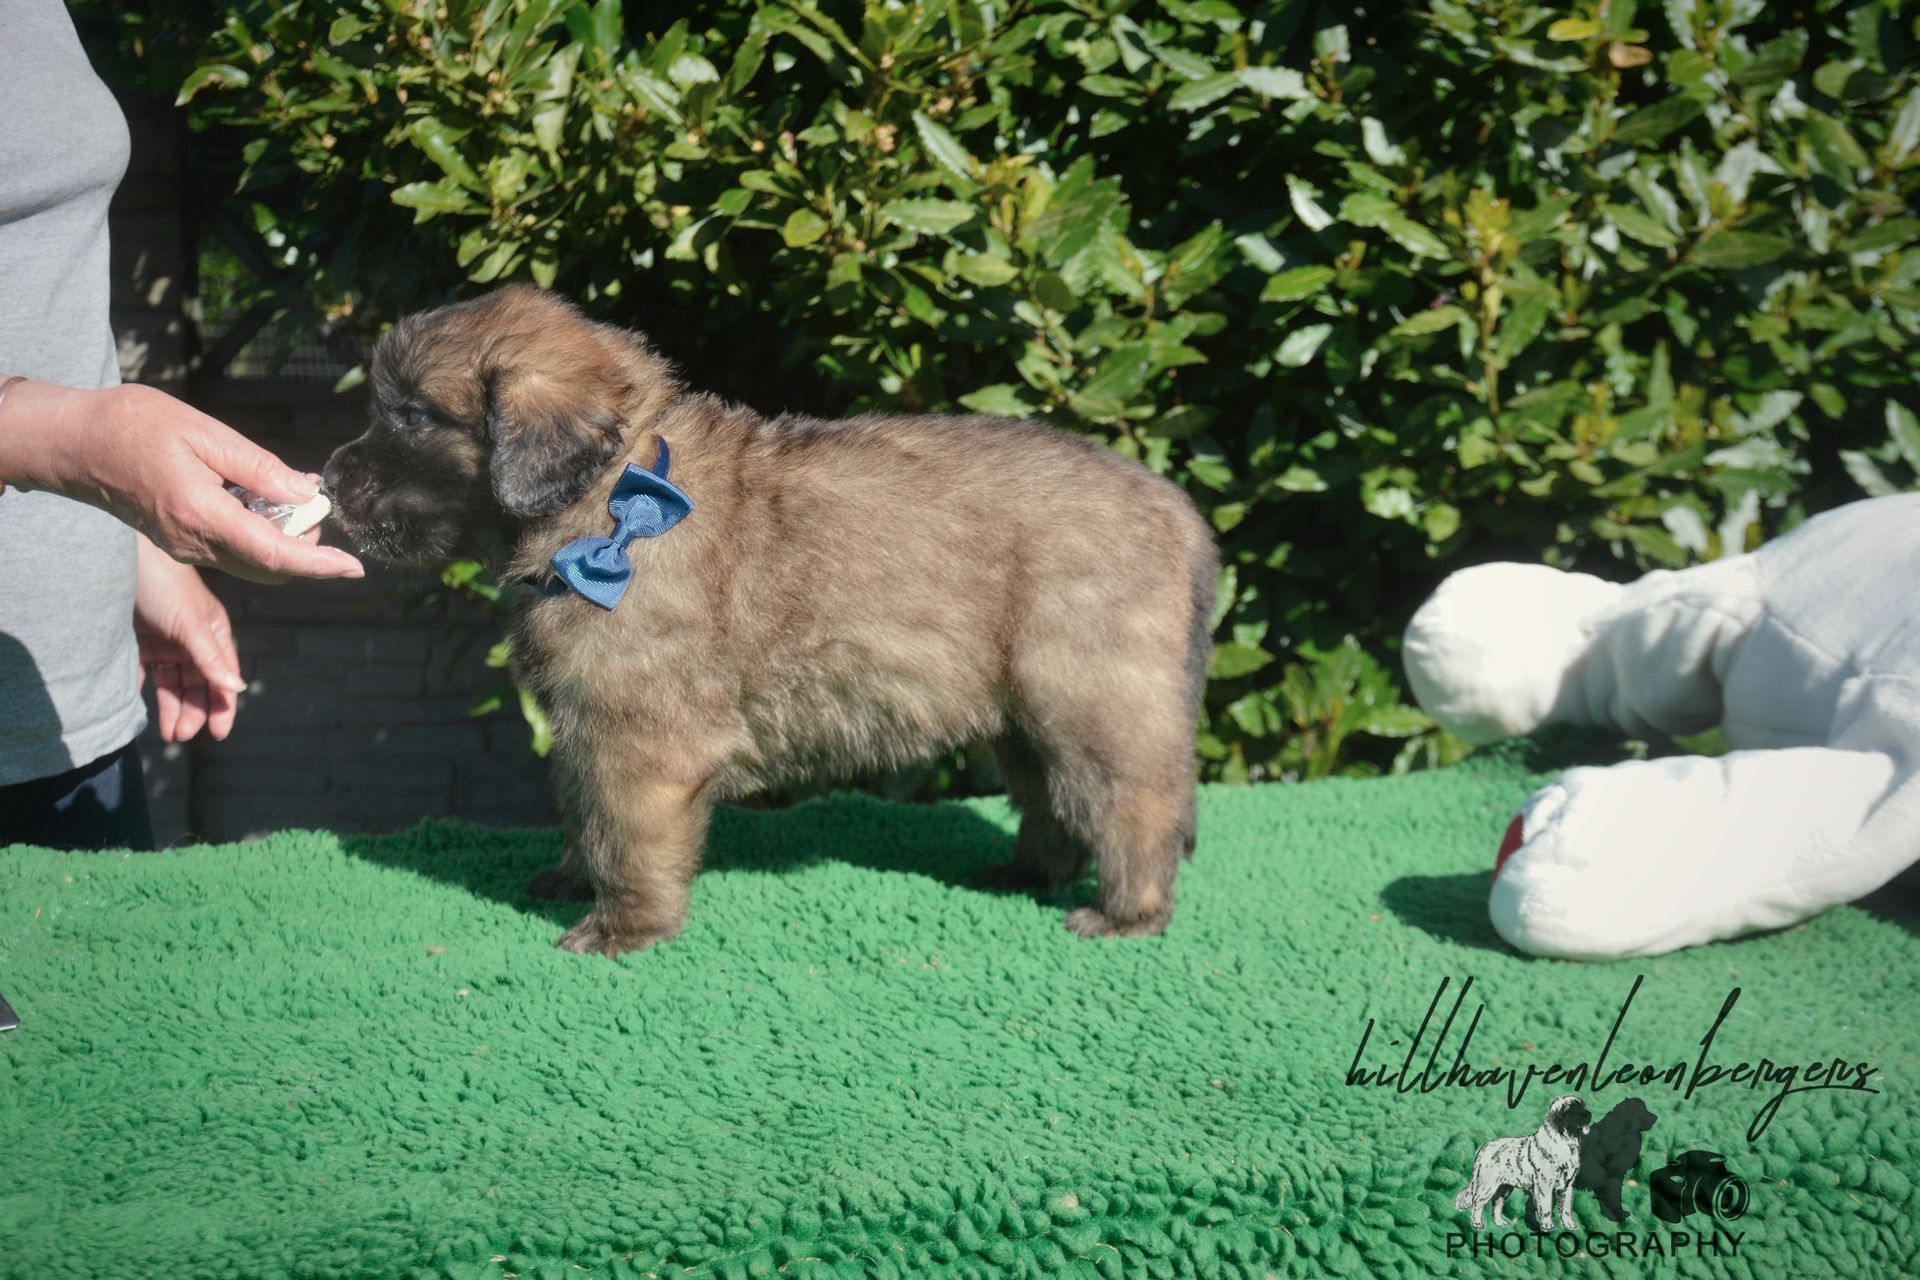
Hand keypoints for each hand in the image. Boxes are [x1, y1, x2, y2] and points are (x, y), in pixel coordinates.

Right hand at [0, 380, 363, 583]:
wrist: (72, 441)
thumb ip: (258, 468)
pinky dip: (259, 535)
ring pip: (251, 562)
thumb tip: (305, 493)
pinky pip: (230, 549)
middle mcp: (194, 542)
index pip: (275, 554)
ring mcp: (184, 546)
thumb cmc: (132, 425)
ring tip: (299, 500)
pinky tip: (266, 500)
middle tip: (324, 516)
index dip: (320, 564)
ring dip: (284, 543)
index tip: (355, 567)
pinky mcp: (178, 540)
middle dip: (307, 551)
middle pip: (269, 567)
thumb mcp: (203, 432)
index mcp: (202, 515)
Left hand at [133, 536, 245, 741]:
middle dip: (193, 711)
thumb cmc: (164, 584)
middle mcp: (191, 641)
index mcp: (213, 634)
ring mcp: (164, 642)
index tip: (218, 733)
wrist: (119, 557)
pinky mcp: (136, 642)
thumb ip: (211, 658)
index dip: (223, 705)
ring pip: (172, 684)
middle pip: (197, 685)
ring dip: (171, 709)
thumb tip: (237, 689)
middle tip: (182, 735)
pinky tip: (136, 712)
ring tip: (168, 734)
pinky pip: (139, 674)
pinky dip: (139, 692)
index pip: (223, 676)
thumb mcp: (191, 623)